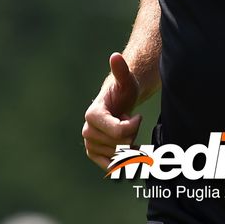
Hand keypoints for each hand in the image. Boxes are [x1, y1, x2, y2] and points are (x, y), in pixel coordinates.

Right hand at [82, 52, 142, 169]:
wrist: (118, 104)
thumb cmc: (124, 91)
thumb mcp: (126, 80)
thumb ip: (121, 70)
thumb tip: (115, 56)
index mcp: (93, 115)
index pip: (120, 132)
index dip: (134, 125)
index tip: (136, 115)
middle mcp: (88, 132)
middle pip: (122, 144)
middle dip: (131, 134)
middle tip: (127, 121)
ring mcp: (90, 145)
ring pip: (121, 155)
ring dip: (129, 144)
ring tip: (124, 130)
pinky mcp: (94, 155)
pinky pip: (112, 167)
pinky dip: (123, 163)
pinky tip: (129, 152)